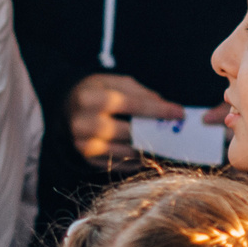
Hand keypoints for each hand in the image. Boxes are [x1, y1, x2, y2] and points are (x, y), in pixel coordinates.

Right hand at [66, 73, 189, 169]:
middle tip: (175, 132)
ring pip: (126, 151)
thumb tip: (165, 109)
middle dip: (155, 132)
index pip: (131, 105)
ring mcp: (84, 145)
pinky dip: (137, 160)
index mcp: (90, 98)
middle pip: (130, 132)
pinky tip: (148, 153)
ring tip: (166, 144)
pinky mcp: (88, 159)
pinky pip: (119, 164)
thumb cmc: (96, 92)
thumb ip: (140, 93)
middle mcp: (83, 124)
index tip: (180, 113)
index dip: (158, 110)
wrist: (67, 108)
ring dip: (149, 149)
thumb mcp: (114, 83)